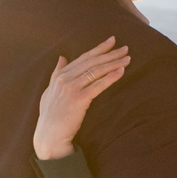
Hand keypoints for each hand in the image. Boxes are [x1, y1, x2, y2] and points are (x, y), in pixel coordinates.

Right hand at [33, 37, 131, 159]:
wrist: (49, 136)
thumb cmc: (50, 116)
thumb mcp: (50, 91)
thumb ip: (56, 73)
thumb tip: (62, 57)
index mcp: (59, 75)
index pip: (83, 58)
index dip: (99, 49)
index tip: (112, 41)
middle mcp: (65, 79)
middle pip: (92, 62)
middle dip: (110, 53)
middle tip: (125, 48)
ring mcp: (71, 88)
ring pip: (96, 71)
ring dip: (114, 63)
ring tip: (127, 58)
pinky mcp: (79, 99)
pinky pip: (98, 85)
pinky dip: (110, 77)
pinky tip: (121, 71)